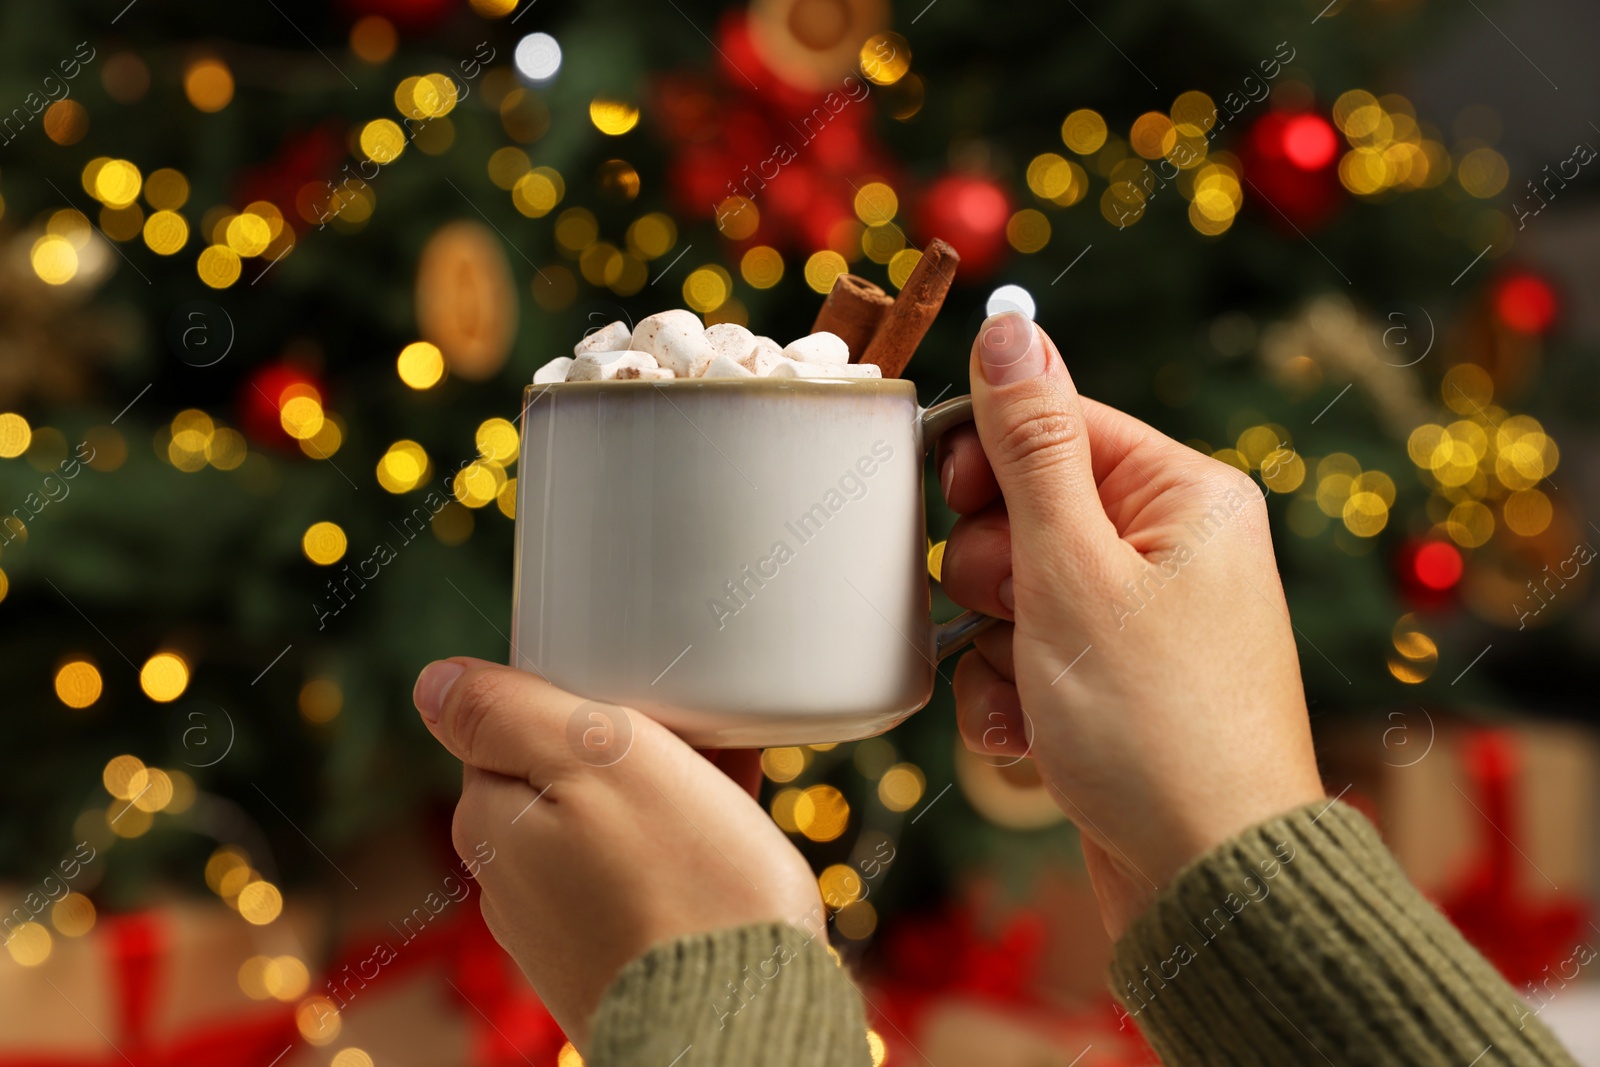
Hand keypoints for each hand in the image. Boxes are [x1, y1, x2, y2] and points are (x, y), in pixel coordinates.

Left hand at [413, 658, 824, 1049]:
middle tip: (698, 738)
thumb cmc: (681, 880)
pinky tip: (730, 843)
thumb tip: (434, 680)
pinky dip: (678, 850)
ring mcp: (561, 932)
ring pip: (607, 826)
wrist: (741, 1023)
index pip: (513, 725)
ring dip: (660, 795)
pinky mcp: (614, 965)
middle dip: (624, 747)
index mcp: (490, 822)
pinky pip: (638, 878)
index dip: (581, 698)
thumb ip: (505, 711)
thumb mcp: (593, 756)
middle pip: (562, 775)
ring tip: (727, 786)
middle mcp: (510, 884)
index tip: (643, 698)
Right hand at [937, 312, 1324, 938]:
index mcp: (1186, 497)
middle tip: (1015, 612)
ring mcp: (1145, 622)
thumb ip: (1030, 446)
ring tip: (1026, 691)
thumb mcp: (1073, 568)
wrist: (1204, 877)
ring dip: (994, 644)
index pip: (1059, 423)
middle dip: (993, 570)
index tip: (952, 498)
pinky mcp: (1117, 686)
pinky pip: (1031, 656)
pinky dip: (1012, 693)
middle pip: (1028, 509)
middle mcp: (1174, 549)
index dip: (990, 460)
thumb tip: (1009, 327)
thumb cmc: (1152, 720)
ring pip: (1016, 591)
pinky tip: (1029, 736)